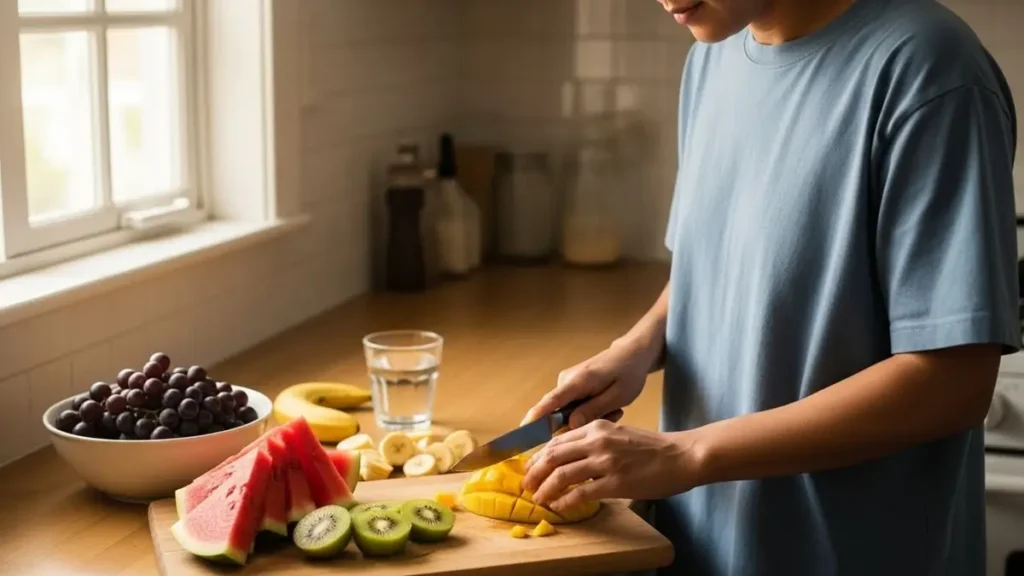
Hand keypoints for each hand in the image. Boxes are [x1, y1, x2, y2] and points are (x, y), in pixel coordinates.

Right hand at [521, 338, 654, 428]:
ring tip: (614, 409)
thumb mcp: (617, 396)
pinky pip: (573, 406)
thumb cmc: (628, 373)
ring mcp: (567, 383)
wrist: (632, 354)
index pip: (550, 403)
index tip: (522, 434)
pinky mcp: (570, 386)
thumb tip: (569, 425)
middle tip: (612, 414)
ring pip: (568, 412)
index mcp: (577, 382)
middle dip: (581, 422)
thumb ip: (593, 410)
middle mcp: (565, 381)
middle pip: (558, 413)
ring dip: (588, 417)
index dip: (535, 419)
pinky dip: (589, 411)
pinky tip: (608, 406)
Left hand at [521, 419, 702, 513]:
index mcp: (596, 428)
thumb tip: (570, 458)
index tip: (531, 468)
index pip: (556, 440)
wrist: (681, 455)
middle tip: (526, 485)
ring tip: (538, 499)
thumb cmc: (652, 448)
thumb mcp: (618, 434)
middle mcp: (597, 441)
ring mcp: (605, 461)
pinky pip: (581, 493)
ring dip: (545, 489)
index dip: (538, 456)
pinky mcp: (615, 482)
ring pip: (561, 474)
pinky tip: (560, 506)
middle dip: (534, 472)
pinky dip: (565, 501)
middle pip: (552, 455)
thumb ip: (594, 441)